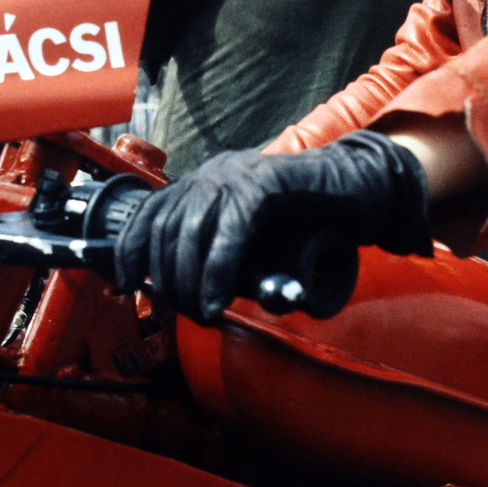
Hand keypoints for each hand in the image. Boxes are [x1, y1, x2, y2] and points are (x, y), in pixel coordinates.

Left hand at [111, 131, 431, 323]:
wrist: (364, 193)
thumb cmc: (311, 225)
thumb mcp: (257, 246)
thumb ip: (226, 263)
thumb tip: (194, 300)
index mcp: (203, 183)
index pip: (148, 213)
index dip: (129, 250)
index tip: (123, 284)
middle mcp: (213, 172)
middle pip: (167, 228)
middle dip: (169, 280)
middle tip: (186, 313)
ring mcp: (239, 173)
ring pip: (192, 231)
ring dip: (191, 282)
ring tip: (204, 314)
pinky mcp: (267, 182)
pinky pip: (231, 230)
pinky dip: (219, 270)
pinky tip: (218, 299)